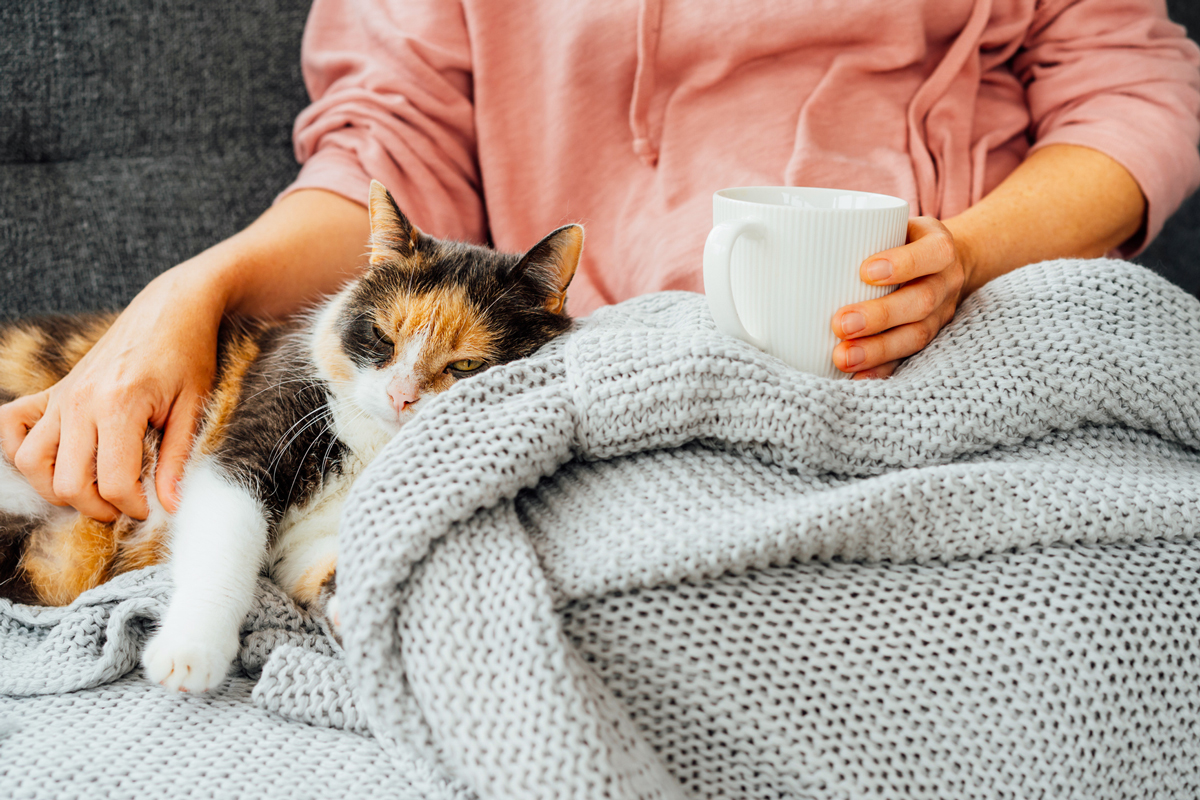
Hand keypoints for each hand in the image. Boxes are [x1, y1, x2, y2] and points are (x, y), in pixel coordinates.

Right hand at [0, 265, 225, 520]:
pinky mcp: (53, 389)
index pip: (112, 482)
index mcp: (120, 405)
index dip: (132, 507)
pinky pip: (10, 425)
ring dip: (56, 488)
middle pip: (67, 482)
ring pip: (30, 462)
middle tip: (124, 505)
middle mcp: (81, 401)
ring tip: (93, 489)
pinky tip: (55, 459)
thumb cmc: (189, 355)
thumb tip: (169, 506)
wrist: (171, 309)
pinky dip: (20, 448)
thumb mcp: (194, 407)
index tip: (149, 508)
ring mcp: (62, 395)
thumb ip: (177, 460)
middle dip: (97, 507)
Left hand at [830, 216, 970, 378]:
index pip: (931, 254)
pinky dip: (881, 369)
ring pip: (916, 335)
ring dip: (877, 350)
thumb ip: (855, 228)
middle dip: (880, 316)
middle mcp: (946, 282)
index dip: (903, 264)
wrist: (946, 263)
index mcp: (939, 248)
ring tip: (842, 357)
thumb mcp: (892, 223)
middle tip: (840, 324)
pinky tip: (856, 377)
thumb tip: (773, 228)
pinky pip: (908, 359)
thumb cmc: (902, 240)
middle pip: (921, 301)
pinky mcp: (929, 339)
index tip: (864, 271)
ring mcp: (941, 314)